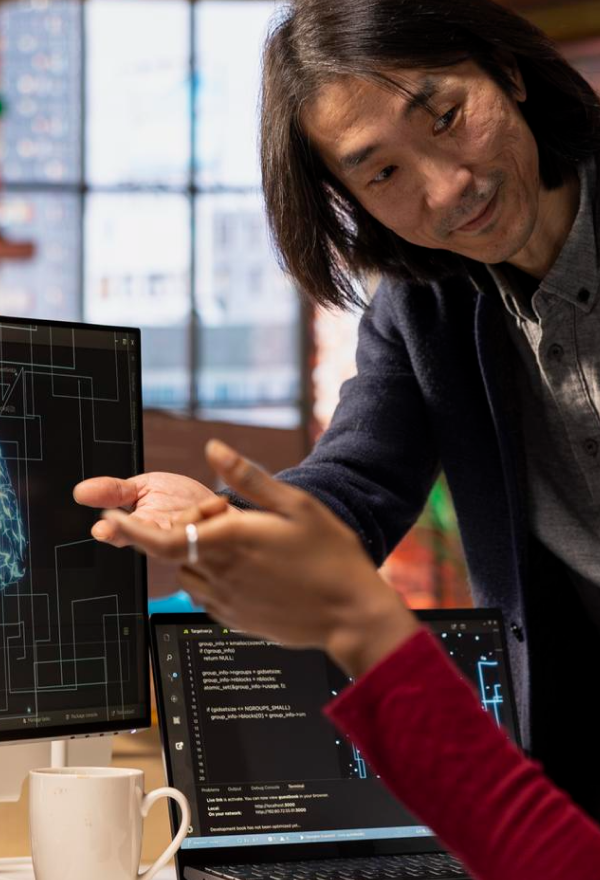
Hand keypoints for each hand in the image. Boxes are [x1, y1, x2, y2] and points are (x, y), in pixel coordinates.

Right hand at [73, 471, 231, 547]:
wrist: (217, 508)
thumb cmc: (178, 500)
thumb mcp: (143, 487)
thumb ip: (115, 491)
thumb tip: (80, 492)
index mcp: (141, 528)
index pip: (121, 535)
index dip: (114, 532)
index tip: (104, 528)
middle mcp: (161, 541)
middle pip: (151, 541)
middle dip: (152, 528)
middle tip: (152, 514)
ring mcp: (185, 544)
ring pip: (181, 533)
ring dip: (191, 515)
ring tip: (203, 506)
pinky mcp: (209, 544)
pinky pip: (207, 529)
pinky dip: (210, 511)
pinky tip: (215, 506)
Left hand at [101, 441, 419, 676]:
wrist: (350, 613)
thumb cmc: (330, 554)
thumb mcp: (296, 504)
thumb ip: (248, 478)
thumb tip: (213, 449)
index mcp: (230, 541)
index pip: (161, 540)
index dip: (131, 530)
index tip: (114, 517)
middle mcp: (220, 574)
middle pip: (177, 552)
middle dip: (184, 532)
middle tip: (227, 518)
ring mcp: (227, 602)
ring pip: (190, 573)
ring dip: (198, 555)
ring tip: (242, 544)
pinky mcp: (235, 620)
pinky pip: (206, 596)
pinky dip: (212, 578)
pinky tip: (250, 570)